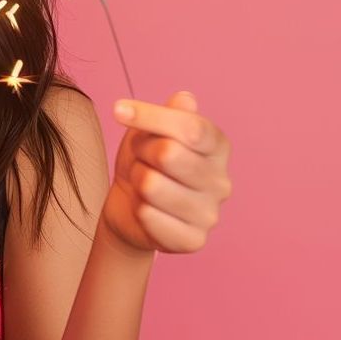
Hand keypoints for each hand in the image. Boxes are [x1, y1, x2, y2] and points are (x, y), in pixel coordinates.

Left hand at [102, 91, 232, 254]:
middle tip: (141, 159)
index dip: (150, 116)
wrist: (129, 205)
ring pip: (152, 185)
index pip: (190, 127)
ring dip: (137, 182)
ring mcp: (211, 214)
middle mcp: (222, 181)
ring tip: (143, 184)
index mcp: (217, 147)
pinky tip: (145, 210)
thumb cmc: (144, 161)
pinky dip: (137, 209)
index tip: (119, 110)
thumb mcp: (148, 130)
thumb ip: (166, 114)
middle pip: (169, 153)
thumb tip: (184, 99)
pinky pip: (149, 215)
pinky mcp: (193, 240)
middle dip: (141, 152)